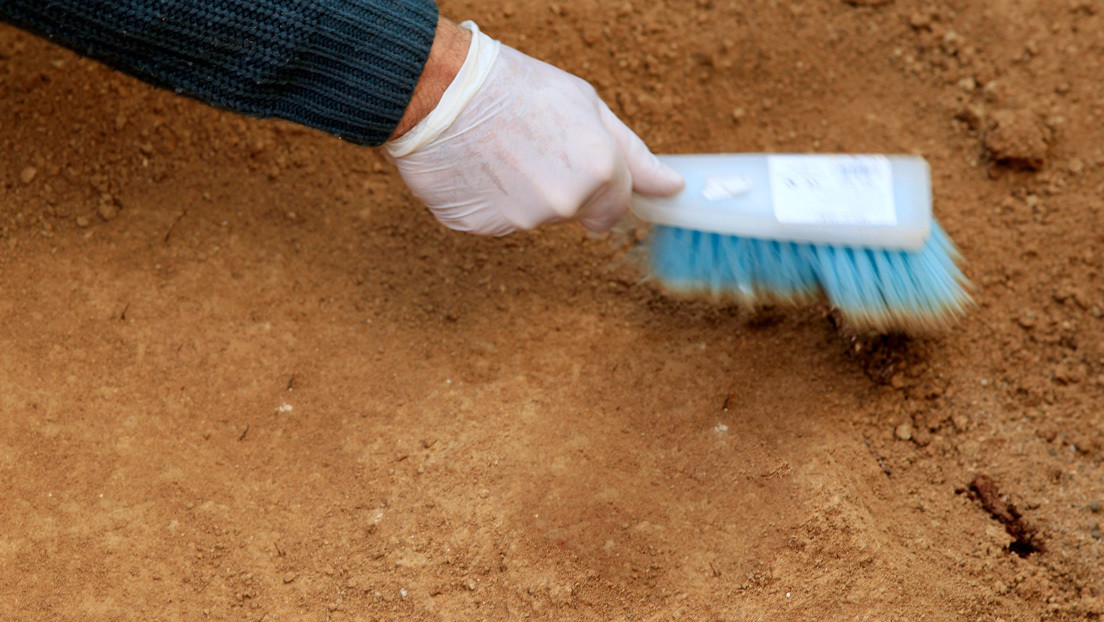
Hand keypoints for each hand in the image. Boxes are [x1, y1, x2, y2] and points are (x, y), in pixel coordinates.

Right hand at [386, 20, 683, 235]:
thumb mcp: (586, 106)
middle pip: (575, 213)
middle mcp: (565, 203)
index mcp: (599, 171)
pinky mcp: (479, 228)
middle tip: (531, 145)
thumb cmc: (514, 87)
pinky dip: (487, 200)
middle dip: (560, 187)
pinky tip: (475, 167)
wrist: (439, 89)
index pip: (616, 207)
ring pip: (533, 217)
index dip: (599, 184)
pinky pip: (493, 221)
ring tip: (498, 150)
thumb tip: (671, 188)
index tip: (578, 166)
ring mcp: (520, 220)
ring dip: (522, 193)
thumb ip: (633, 155)